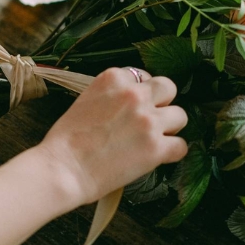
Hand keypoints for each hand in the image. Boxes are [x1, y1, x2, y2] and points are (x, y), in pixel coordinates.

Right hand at [35, 67, 187, 204]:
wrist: (63, 169)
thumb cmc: (66, 141)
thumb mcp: (85, 101)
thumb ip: (111, 97)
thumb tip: (128, 105)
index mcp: (113, 79)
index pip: (142, 76)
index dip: (140, 93)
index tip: (134, 106)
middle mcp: (134, 94)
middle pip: (167, 88)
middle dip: (161, 103)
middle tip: (149, 120)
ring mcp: (148, 120)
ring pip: (180, 115)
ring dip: (169, 128)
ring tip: (153, 140)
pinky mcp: (156, 147)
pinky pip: (181, 145)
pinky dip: (172, 153)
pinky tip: (158, 157)